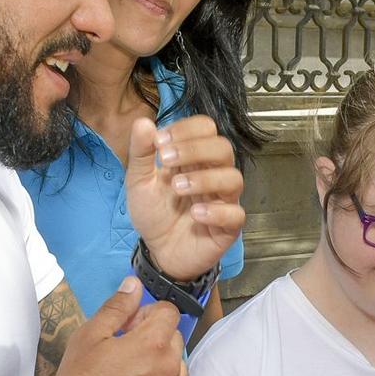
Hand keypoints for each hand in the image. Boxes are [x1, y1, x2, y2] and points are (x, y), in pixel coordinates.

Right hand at [51, 276, 186, 375]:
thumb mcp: (90, 336)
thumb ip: (117, 307)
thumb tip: (134, 285)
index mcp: (154, 343)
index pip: (169, 311)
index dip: (147, 314)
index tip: (129, 327)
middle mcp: (171, 368)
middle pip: (174, 338)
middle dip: (154, 338)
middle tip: (125, 351)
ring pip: (176, 367)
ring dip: (160, 364)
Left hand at [124, 114, 244, 281]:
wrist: (157, 252)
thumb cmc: (154, 214)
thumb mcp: (139, 181)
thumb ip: (141, 153)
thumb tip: (143, 123)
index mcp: (194, 159)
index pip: (206, 129)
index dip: (186, 129)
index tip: (161, 141)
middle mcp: (213, 175)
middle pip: (223, 148)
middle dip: (194, 149)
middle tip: (166, 159)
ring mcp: (223, 200)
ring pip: (233, 178)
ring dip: (205, 179)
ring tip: (178, 188)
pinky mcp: (227, 227)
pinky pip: (235, 214)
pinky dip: (216, 212)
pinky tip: (195, 214)